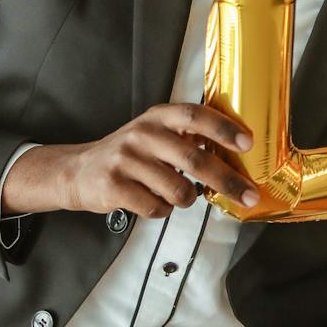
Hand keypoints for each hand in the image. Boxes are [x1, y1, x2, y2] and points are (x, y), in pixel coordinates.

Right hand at [0, 103, 259, 217]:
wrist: (78, 171)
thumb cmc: (131, 155)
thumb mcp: (156, 135)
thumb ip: (189, 138)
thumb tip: (238, 155)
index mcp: (158, 117)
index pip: (195, 116)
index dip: (223, 128)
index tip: (248, 143)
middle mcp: (142, 134)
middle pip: (194, 159)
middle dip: (227, 181)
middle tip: (249, 196)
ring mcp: (126, 160)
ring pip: (178, 190)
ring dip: (186, 199)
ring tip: (177, 195)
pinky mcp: (114, 186)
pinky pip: (156, 208)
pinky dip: (162, 211)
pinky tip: (152, 202)